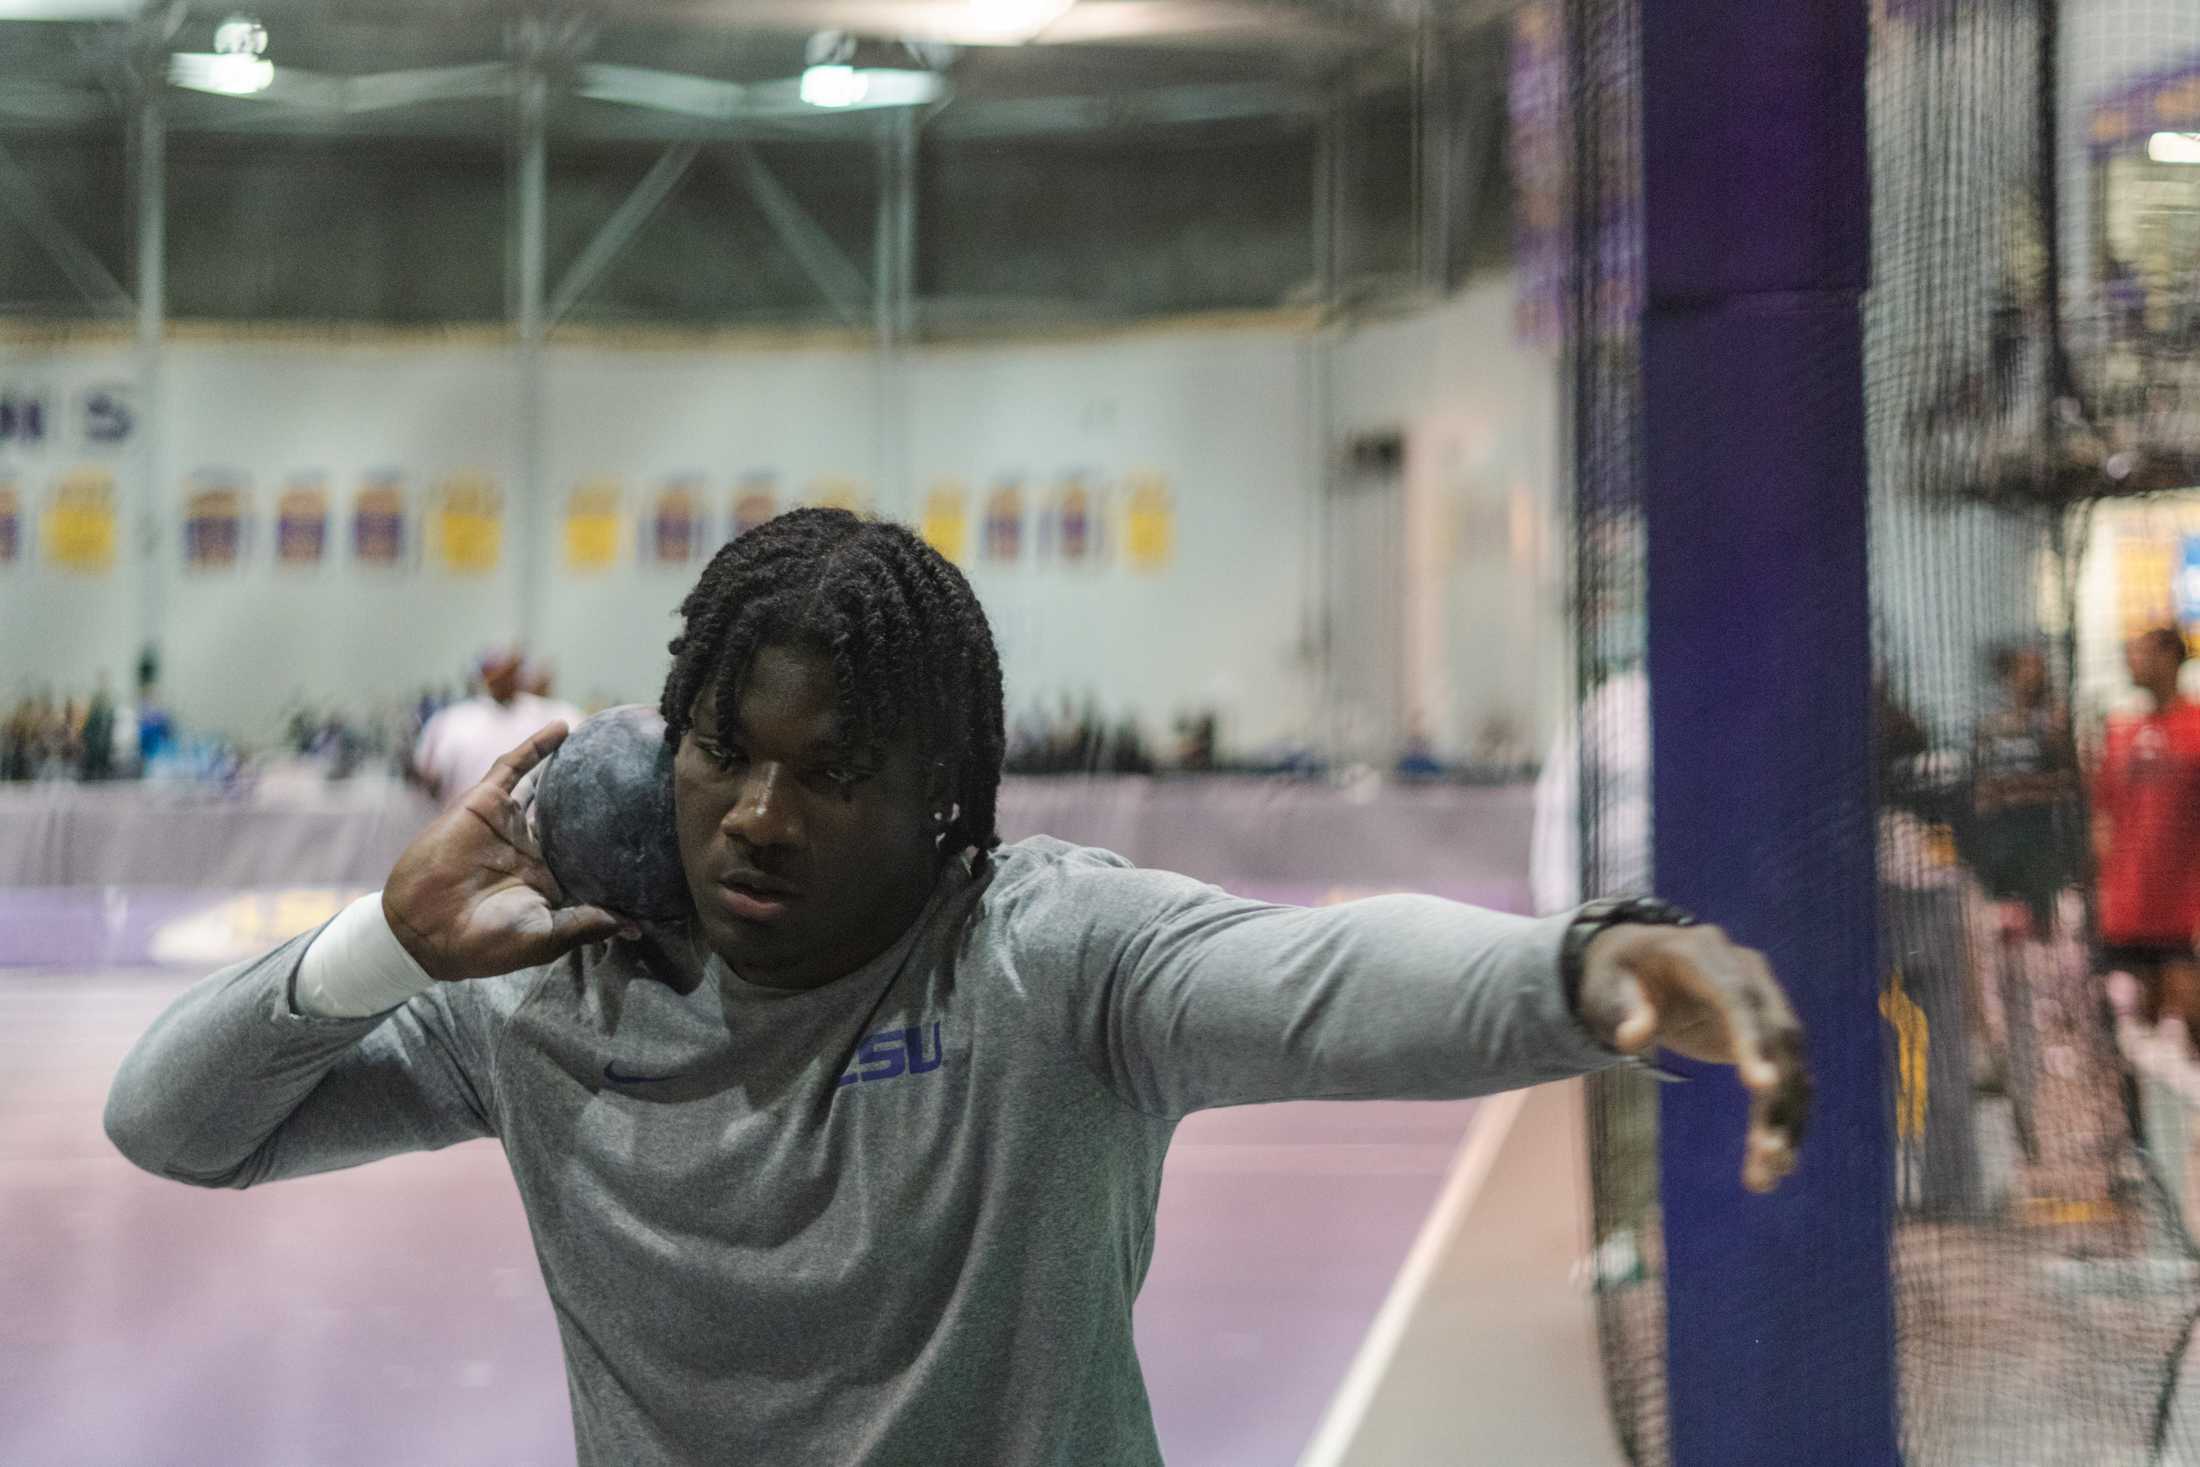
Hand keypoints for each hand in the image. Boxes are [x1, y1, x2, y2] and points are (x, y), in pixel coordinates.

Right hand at [383, 723, 636, 981]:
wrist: (427, 929)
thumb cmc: (487, 942)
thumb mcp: (546, 937)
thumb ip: (587, 924)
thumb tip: (636, 926)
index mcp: (549, 881)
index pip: (592, 858)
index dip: (619, 848)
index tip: (657, 838)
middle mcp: (532, 849)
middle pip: (575, 816)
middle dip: (604, 800)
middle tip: (642, 780)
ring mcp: (509, 824)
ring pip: (548, 786)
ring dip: (573, 766)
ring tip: (608, 744)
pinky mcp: (486, 803)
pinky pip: (514, 766)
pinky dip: (537, 746)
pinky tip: (565, 728)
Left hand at [1577, 923, 1810, 1194]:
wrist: (1641, 961)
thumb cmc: (1617, 973)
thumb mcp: (1604, 983)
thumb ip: (1620, 1007)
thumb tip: (1633, 1039)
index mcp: (1706, 952)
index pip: (1737, 998)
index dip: (1752, 1042)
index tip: (1762, 1088)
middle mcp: (1749, 974)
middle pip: (1778, 1037)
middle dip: (1778, 1098)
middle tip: (1769, 1155)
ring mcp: (1765, 1003)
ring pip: (1793, 1065)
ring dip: (1786, 1120)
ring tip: (1769, 1175)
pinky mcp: (1769, 1035)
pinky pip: (1787, 1080)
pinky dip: (1782, 1120)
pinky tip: (1774, 1163)